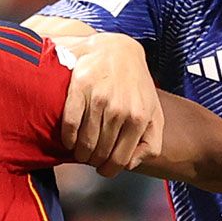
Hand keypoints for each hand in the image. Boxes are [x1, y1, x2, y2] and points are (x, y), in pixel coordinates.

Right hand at [53, 30, 162, 175]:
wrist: (118, 50)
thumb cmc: (136, 86)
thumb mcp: (154, 113)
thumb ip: (151, 143)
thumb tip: (131, 164)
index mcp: (139, 117)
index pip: (120, 159)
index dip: (109, 170)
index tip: (103, 169)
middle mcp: (119, 109)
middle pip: (100, 153)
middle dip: (93, 161)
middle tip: (90, 159)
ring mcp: (98, 98)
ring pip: (84, 142)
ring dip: (80, 153)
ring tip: (80, 151)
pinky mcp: (79, 87)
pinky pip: (69, 124)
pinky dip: (67, 138)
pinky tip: (69, 140)